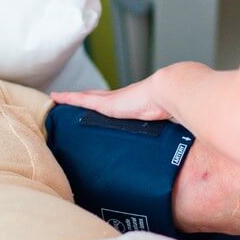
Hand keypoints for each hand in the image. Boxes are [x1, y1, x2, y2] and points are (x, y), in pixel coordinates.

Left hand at [51, 70, 172, 121]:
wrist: (170, 92)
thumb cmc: (174, 107)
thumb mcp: (169, 122)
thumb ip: (172, 129)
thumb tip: (183, 147)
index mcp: (135, 104)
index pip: (117, 103)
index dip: (106, 103)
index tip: (100, 105)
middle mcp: (121, 99)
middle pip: (97, 97)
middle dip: (85, 98)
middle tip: (71, 101)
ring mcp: (113, 100)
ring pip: (86, 97)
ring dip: (73, 98)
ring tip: (58, 98)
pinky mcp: (105, 103)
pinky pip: (80, 99)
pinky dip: (68, 98)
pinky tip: (55, 98)